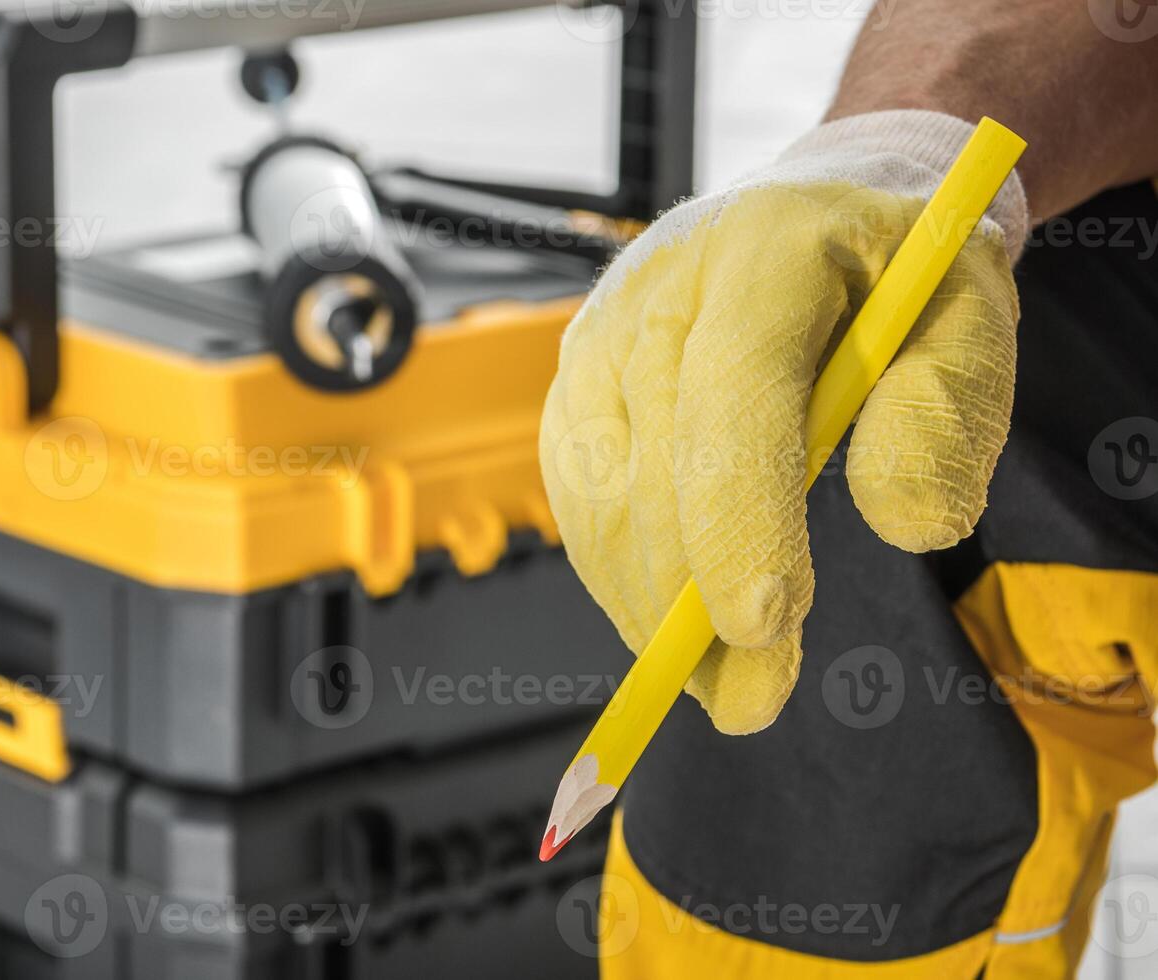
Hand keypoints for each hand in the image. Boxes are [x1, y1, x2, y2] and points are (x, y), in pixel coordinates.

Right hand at [539, 111, 1026, 733]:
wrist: (812, 214)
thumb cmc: (894, 278)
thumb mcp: (967, 317)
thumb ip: (948, 409)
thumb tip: (906, 525)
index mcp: (765, 250)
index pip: (733, 395)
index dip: (740, 515)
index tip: (763, 625)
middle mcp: (656, 290)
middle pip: (653, 466)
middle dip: (695, 601)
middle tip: (753, 702)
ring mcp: (596, 338)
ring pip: (600, 498)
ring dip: (648, 608)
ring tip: (717, 687)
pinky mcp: (570, 385)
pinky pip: (580, 501)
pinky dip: (619, 578)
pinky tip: (669, 628)